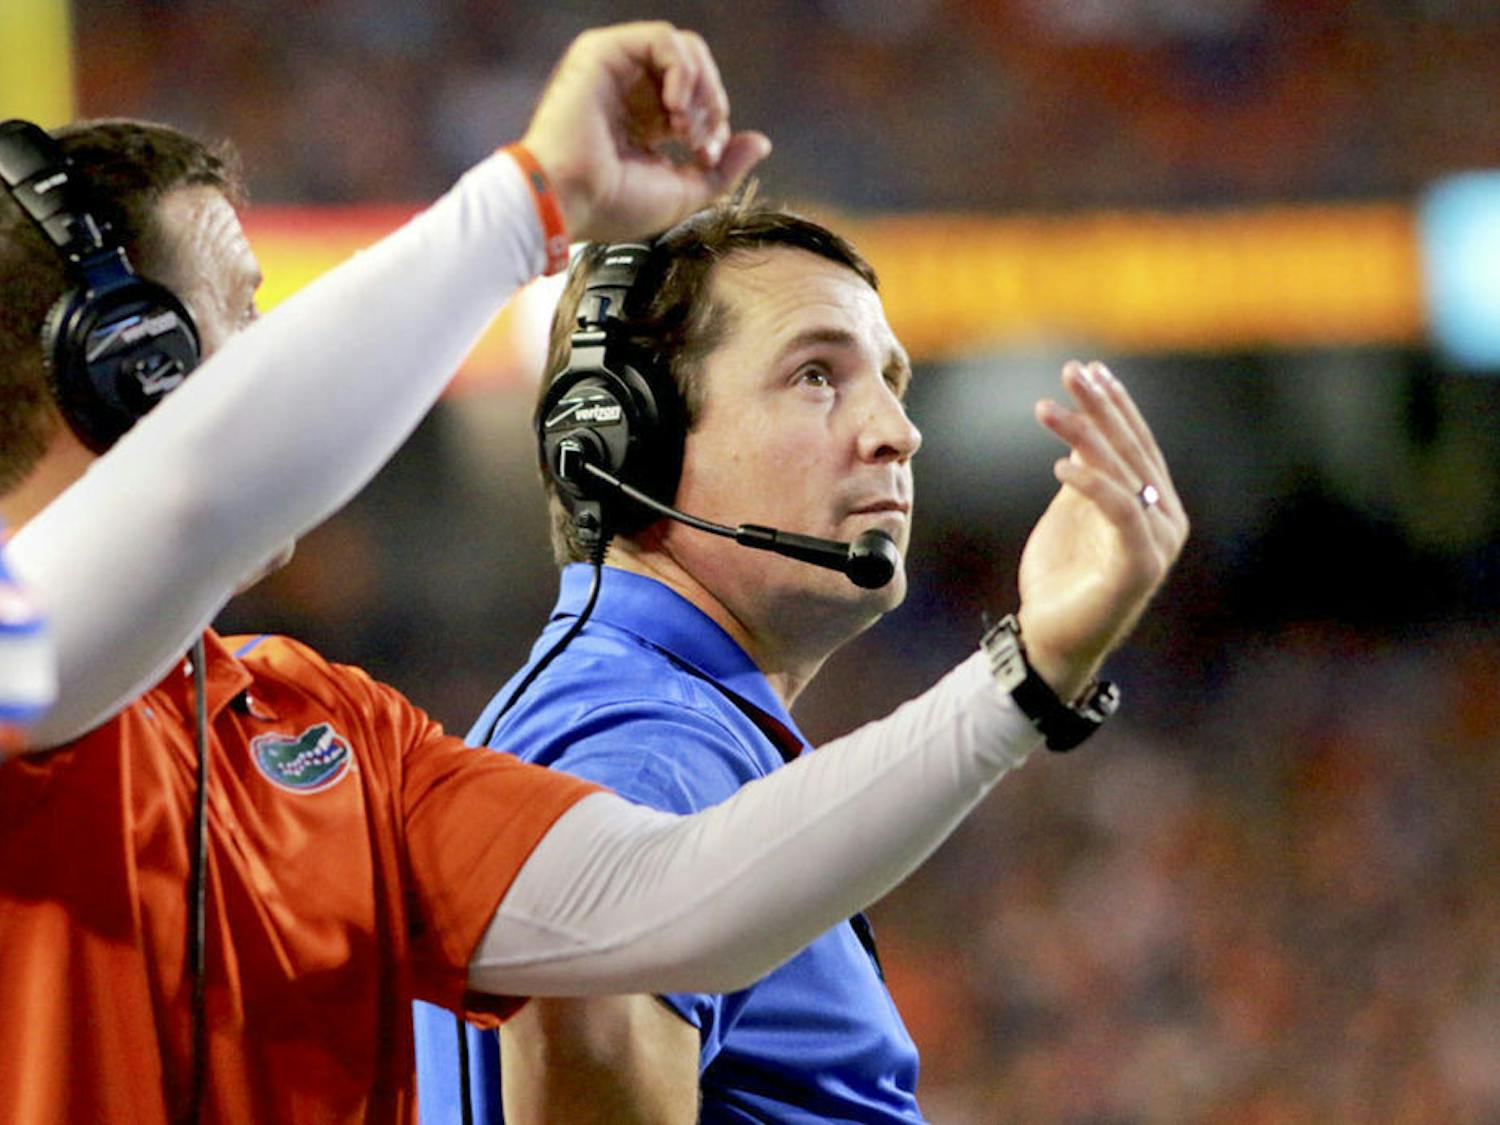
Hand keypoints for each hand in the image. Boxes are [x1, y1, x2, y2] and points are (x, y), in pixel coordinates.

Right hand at [522, 22, 771, 242]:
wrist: (569, 200)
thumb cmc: (613, 205)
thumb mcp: (685, 191)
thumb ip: (725, 167)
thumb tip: (761, 142)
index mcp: (646, 123)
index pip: (702, 101)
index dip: (716, 126)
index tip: (706, 157)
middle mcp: (632, 92)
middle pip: (699, 69)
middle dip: (713, 104)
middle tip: (700, 142)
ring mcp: (617, 70)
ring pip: (686, 49)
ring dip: (701, 87)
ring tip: (685, 126)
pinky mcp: (603, 53)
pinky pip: (663, 39)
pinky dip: (683, 70)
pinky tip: (675, 106)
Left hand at [1015, 361, 1187, 700]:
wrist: (1051, 639)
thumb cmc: (1060, 578)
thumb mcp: (1071, 512)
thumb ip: (1086, 474)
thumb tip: (1080, 430)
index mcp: (1154, 504)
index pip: (1136, 443)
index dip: (1114, 405)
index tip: (1089, 370)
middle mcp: (1165, 519)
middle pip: (1132, 450)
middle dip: (1102, 407)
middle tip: (1074, 371)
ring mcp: (1157, 543)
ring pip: (1122, 475)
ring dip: (1083, 436)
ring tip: (1046, 409)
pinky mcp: (1140, 566)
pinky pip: (1119, 513)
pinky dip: (1092, 485)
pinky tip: (1060, 465)